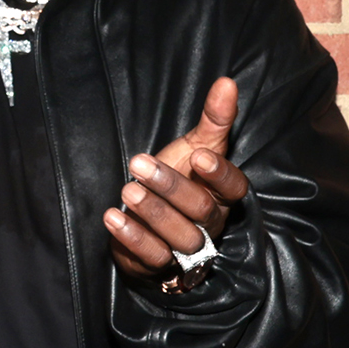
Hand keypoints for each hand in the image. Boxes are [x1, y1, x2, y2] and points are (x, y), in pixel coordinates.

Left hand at [107, 77, 250, 278]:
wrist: (152, 222)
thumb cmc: (181, 178)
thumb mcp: (196, 147)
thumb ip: (214, 120)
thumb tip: (227, 82)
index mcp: (223, 196)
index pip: (235, 189)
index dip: (220, 175)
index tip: (199, 156)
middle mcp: (210, 226)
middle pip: (201, 210)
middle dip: (170, 187)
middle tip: (138, 164)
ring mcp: (186, 249)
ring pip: (179, 237)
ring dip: (152, 213)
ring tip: (127, 190)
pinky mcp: (159, 265)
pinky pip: (152, 257)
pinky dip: (132, 238)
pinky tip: (112, 217)